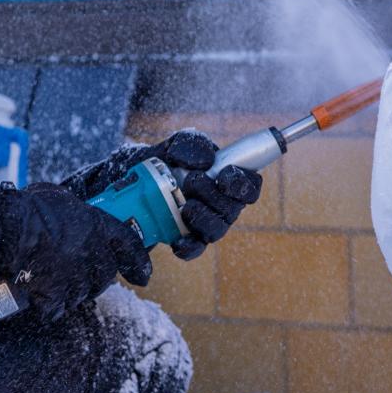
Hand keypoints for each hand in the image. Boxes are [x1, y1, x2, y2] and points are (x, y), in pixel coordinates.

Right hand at [0, 183, 150, 320]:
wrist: (9, 229)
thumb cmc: (31, 208)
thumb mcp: (61, 198)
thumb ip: (75, 211)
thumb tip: (73, 214)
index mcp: (97, 226)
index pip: (129, 244)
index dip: (138, 262)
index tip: (143, 276)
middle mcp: (92, 254)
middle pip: (105, 276)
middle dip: (95, 276)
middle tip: (78, 271)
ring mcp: (75, 278)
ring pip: (82, 294)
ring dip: (71, 291)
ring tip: (54, 280)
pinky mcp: (55, 295)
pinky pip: (57, 307)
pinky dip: (49, 304)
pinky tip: (39, 295)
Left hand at [148, 130, 261, 260]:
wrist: (140, 177)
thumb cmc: (169, 159)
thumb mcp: (177, 144)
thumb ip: (193, 144)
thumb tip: (206, 161)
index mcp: (228, 179)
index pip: (251, 186)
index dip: (243, 184)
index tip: (225, 174)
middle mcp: (223, 205)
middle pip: (233, 209)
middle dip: (213, 195)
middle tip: (192, 181)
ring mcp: (207, 224)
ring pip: (216, 230)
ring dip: (202, 218)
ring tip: (185, 206)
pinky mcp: (188, 239)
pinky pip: (195, 249)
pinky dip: (188, 247)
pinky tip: (178, 241)